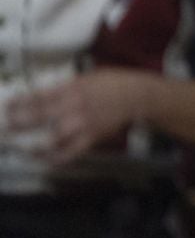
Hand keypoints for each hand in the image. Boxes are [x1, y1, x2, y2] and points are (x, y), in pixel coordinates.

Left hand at [5, 69, 152, 163]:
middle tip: (7, 128)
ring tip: (23, 148)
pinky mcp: (92, 138)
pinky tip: (46, 160)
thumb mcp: (88, 77)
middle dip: (19, 123)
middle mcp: (73, 106)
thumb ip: (67, 86)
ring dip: (34, 144)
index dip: (20, 103)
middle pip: (39, 116)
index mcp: (72, 88)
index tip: (7, 107)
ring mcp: (82, 124)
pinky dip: (57, 158)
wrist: (138, 96)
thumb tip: (45, 93)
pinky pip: (71, 152)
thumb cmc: (114, 83)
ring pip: (52, 138)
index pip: (39, 96)